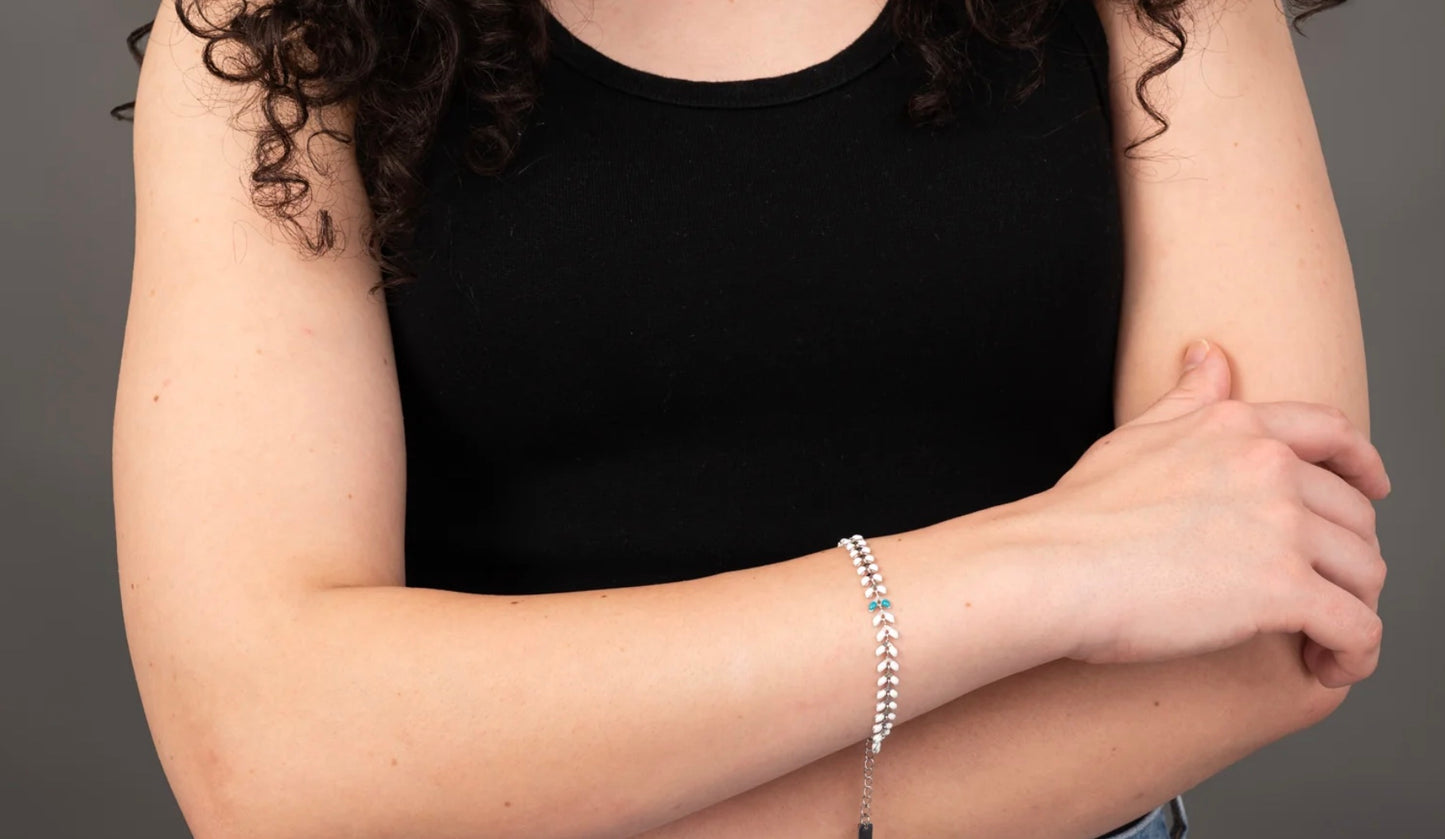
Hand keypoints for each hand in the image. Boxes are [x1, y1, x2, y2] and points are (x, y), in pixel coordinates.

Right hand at [1022, 339, 1389, 687]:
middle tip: (1325, 588)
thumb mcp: (1136, 436)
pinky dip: (1356, 653)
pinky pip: (1357, 627)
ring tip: (1324, 636)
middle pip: (1356, 514)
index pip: (1334, 433)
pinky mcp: (1283, 591)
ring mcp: (1281, 529)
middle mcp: (1270, 469)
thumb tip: (1208, 354)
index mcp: (1237, 429)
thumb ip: (1187, 398)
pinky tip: (1329, 665)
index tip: (1372, 488)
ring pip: (1365, 571)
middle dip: (1351, 555)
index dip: (1364, 464)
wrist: (1049, 566)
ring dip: (1356, 607)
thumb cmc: (1077, 514)